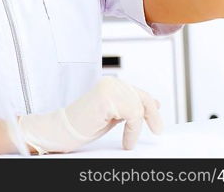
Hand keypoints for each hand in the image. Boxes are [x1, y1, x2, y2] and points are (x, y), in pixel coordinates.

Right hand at [18, 76, 162, 153]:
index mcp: (112, 84)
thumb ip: (130, 107)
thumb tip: (154, 103)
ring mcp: (109, 88)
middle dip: (152, 116)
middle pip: (142, 98)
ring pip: (139, 107)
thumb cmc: (85, 124)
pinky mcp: (107, 98)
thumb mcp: (114, 115)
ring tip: (129, 140)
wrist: (65, 130)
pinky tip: (126, 141)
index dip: (151, 109)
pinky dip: (132, 131)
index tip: (157, 125)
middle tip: (157, 131)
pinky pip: (132, 114)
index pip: (138, 93)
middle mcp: (112, 82)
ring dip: (137, 127)